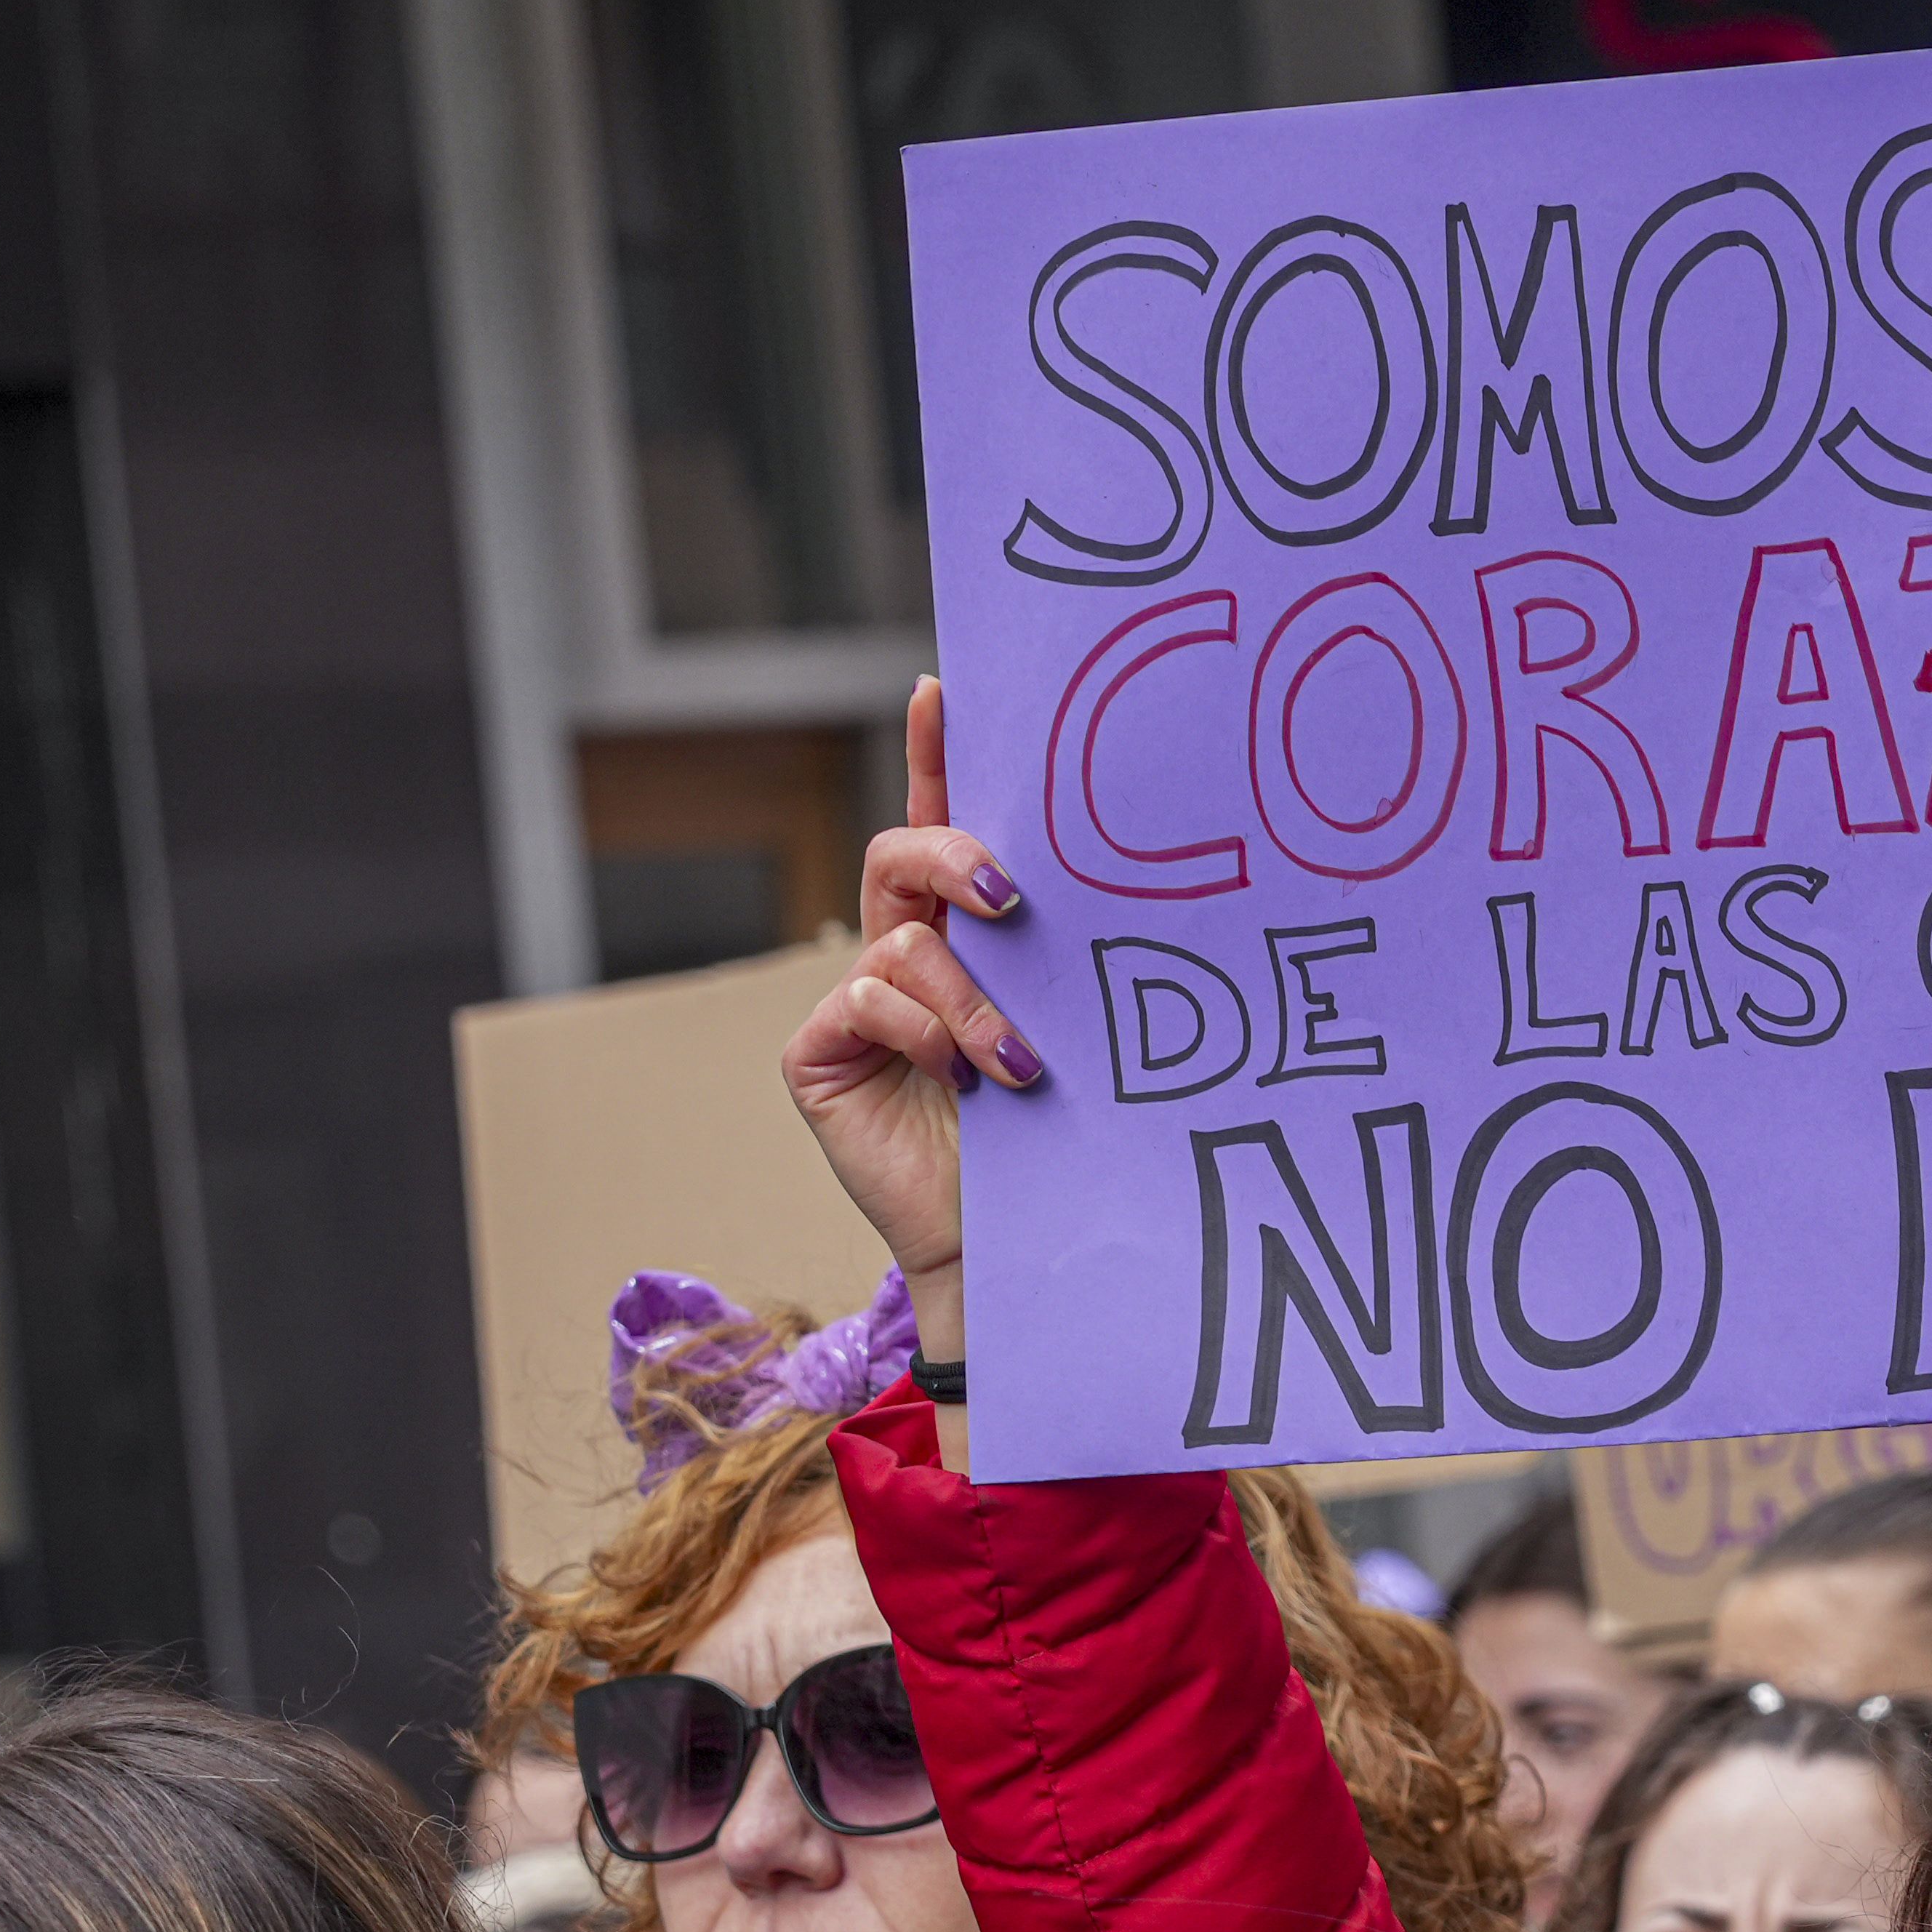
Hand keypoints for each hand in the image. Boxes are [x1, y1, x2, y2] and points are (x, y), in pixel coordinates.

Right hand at [779, 678, 1040, 1359]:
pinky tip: (964, 1082)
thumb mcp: (1070, 1025)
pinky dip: (924, 1033)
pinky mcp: (821, 1051)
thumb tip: (1110, 878)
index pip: (947, 820)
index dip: (935, 751)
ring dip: (968, 998)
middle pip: (905, 852)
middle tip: (1010, 897)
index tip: (942, 686)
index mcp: (968, 932)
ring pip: (901, 940)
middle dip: (955, 853)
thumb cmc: (1059, 1135)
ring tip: (1020, 1064)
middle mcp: (907, 950)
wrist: (1010, 1245)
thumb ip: (1060, 959)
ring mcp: (860, 1000)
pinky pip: (868, 999)